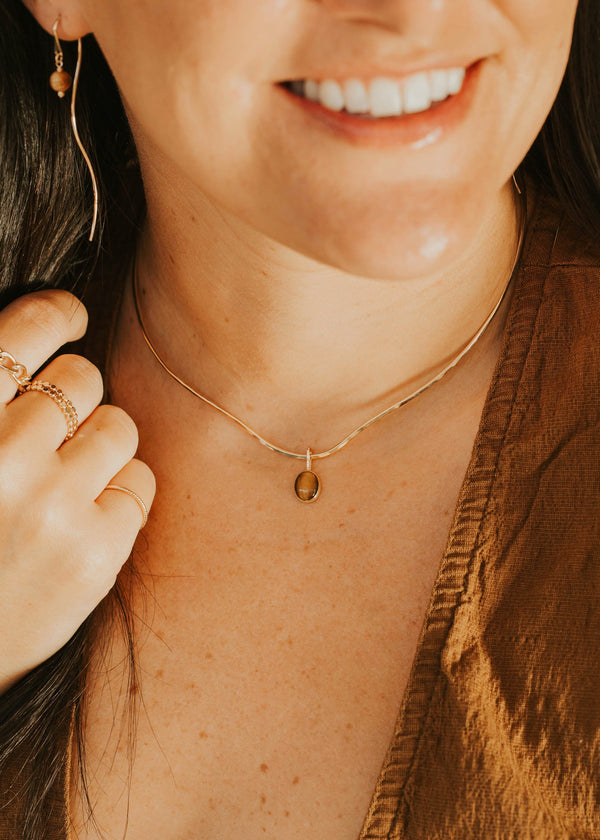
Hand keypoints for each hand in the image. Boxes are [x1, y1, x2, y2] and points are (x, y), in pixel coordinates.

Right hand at [0, 289, 154, 694]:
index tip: (70, 316)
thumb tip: (50, 323)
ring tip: (64, 480)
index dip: (57, 313)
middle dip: (72, 398)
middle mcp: (1, 454)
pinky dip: (118, 492)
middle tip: (50, 434)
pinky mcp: (95, 553)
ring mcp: (51, 507)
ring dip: (98, 444)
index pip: (26, 330)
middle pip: (82, 377)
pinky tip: (82, 518)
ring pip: (118, 425)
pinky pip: (140, 481)